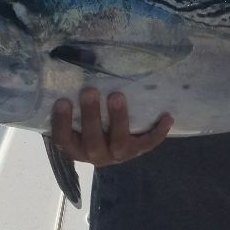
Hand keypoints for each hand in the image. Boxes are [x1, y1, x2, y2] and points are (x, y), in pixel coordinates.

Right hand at [50, 88, 173, 166]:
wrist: (109, 147)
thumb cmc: (86, 125)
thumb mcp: (74, 119)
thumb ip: (70, 105)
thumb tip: (66, 74)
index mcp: (76, 148)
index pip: (64, 140)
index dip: (62, 123)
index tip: (62, 101)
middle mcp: (95, 155)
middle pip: (92, 141)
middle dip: (91, 116)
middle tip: (89, 91)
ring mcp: (117, 155)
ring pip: (119, 142)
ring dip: (118, 119)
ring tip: (117, 96)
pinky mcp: (136, 151)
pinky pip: (147, 143)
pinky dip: (158, 132)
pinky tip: (167, 117)